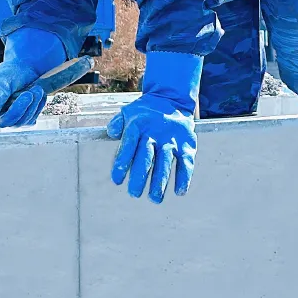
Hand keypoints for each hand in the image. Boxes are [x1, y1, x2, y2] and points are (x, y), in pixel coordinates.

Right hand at [0, 27, 65, 132]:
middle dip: (17, 107)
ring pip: (18, 122)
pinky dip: (36, 106)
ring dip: (30, 104)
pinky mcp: (20, 121)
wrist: (26, 70)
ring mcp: (6, 119)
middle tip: (28, 94)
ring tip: (34, 89)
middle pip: (2, 122)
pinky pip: (30, 120)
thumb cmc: (9, 73)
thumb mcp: (1, 79)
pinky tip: (35, 95)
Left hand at [106, 50, 201, 203]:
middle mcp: (155, 133)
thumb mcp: (128, 112)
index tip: (117, 180)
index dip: (122, 163)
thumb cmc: (145, 112)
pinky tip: (179, 191)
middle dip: (140, 176)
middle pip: (147, 157)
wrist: (172, 99)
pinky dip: (184, 176)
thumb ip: (117, 123)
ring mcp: (172, 140)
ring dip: (160, 181)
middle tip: (134, 193)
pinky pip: (186, 162)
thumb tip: (111, 133)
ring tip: (154, 198)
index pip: (129, 145)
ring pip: (165, 162)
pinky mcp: (186, 144)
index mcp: (138, 126)